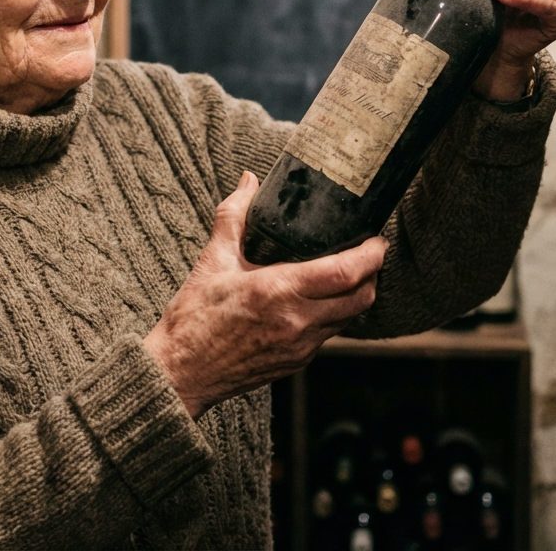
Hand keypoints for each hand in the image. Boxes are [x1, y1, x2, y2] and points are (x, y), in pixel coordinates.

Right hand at [144, 171, 384, 418]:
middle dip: (373, 274)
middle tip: (369, 253)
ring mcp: (300, 347)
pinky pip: (329, 335)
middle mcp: (296, 321)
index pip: (346, 272)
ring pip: (349, 319)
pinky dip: (335, 315)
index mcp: (278, 291)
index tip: (376, 240)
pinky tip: (320, 301)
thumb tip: (248, 181)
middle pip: (361, 298)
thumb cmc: (193, 318)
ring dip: (356, 295)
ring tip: (348, 274)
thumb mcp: (212, 260)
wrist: (180, 373)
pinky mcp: (296, 363)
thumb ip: (234, 216)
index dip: (371, 254)